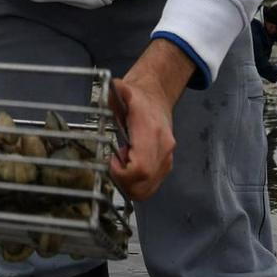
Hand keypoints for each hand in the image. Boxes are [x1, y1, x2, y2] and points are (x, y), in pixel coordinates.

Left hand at [108, 40, 191, 200]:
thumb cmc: (138, 97)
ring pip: (147, 189)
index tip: (110, 162)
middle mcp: (164, 148)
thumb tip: (109, 87)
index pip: (141, 167)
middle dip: (123, 182)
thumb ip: (114, 92)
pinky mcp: (166, 165)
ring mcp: (167, 158)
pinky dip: (136, 184)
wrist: (157, 98)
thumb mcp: (123, 90)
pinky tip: (130, 166)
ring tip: (122, 163)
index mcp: (151, 132)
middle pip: (143, 183)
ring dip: (129, 184)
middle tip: (113, 165)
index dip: (122, 173)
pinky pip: (151, 186)